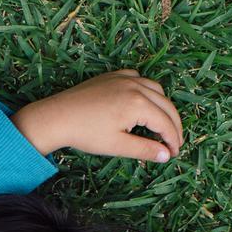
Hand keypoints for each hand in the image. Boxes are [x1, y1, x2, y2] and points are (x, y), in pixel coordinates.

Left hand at [13, 69, 183, 162]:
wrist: (57, 117)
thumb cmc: (85, 133)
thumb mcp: (117, 146)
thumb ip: (145, 150)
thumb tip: (166, 155)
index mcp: (138, 104)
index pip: (165, 123)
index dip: (173, 140)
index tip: (174, 154)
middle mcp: (135, 86)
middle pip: (166, 105)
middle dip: (173, 124)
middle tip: (174, 142)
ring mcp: (124, 77)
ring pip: (155, 89)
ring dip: (163, 106)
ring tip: (162, 124)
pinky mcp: (113, 76)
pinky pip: (139, 79)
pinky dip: (147, 91)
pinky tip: (143, 103)